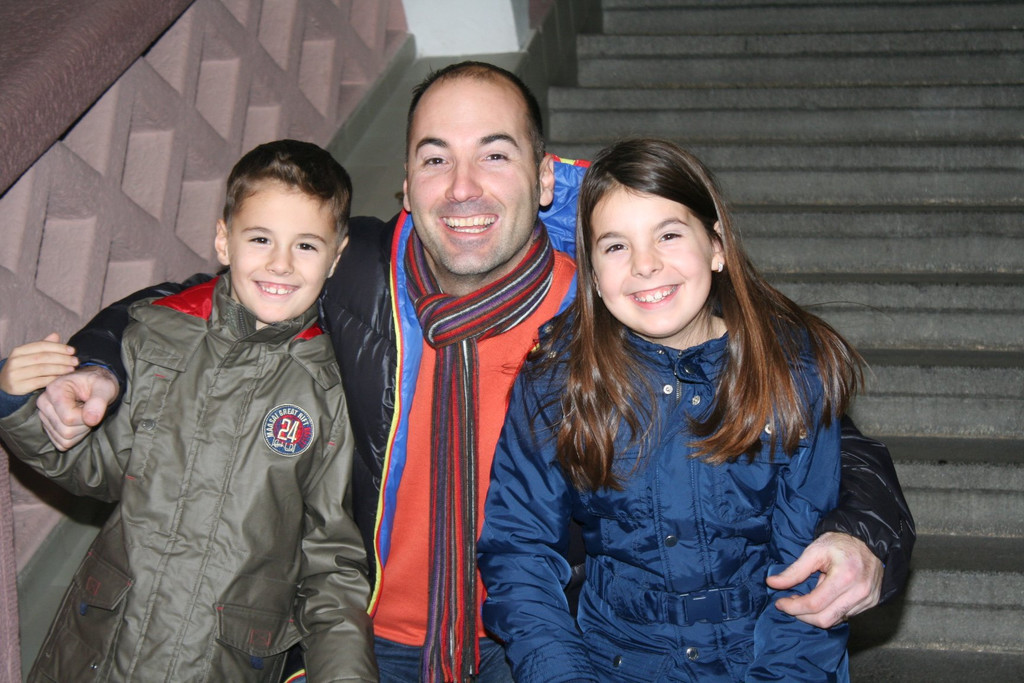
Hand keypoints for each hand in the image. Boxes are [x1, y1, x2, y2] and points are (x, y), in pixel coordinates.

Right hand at [0, 333, 77, 394]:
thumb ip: (43, 346)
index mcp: (19, 351)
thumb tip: (56, 335)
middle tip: (75, 361)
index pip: (41, 346)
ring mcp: (15, 374)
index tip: (72, 351)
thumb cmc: (23, 368)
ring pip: (42, 369)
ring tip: (71, 369)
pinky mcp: (18, 386)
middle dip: (62, 358)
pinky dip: (52, 379)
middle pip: (43, 357)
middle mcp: (15, 361)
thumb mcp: (30, 355)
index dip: (58, 347)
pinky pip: (39, 381)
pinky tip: (61, 378)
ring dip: (60, 369)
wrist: (5, 385)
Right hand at [36, 365, 118, 450]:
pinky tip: (79, 422)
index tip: (94, 406)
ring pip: (64, 439)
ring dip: (81, 432)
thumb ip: (99, 401)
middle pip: (66, 431)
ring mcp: (44, 416)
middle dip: (85, 425)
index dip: (87, 417)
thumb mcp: (105, 387)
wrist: (94, 386)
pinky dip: (76, 438)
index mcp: (54, 390)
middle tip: (91, 411)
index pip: (69, 418)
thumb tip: (91, 420)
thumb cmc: (99, 384)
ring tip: (85, 415)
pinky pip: (62, 444)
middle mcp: (44, 403)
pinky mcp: (48, 427)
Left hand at [766, 531, 882, 627]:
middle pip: (824, 619)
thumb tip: (771, 583)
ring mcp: (867, 601)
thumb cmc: (839, 544)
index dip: (793, 607)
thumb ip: (794, 571)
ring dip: (814, 615)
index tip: (780, 603)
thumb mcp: (814, 551)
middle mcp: (859, 593)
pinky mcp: (871, 604)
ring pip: (834, 621)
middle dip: (802, 616)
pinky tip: (822, 600)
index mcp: (845, 577)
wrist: (868, 543)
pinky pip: (845, 617)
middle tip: (790, 604)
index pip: (814, 604)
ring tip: (806, 599)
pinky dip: (829, 612)